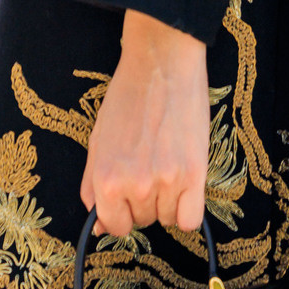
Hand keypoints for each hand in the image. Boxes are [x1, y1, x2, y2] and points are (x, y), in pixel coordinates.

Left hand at [81, 9, 208, 238]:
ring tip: (166, 165)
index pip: (115, 225)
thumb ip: (93, 184)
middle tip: (148, 166)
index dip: (121, 212)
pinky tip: (185, 186)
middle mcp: (134, 185)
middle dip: (144, 202)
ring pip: (167, 218)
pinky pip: (191, 219)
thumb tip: (101, 223)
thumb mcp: (97, 139)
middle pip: (143, 221)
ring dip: (168, 200)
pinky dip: (188, 208)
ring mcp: (166, 181)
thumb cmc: (127, 96)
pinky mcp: (195, 174)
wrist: (161, 63)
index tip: (128, 196)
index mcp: (105, 178)